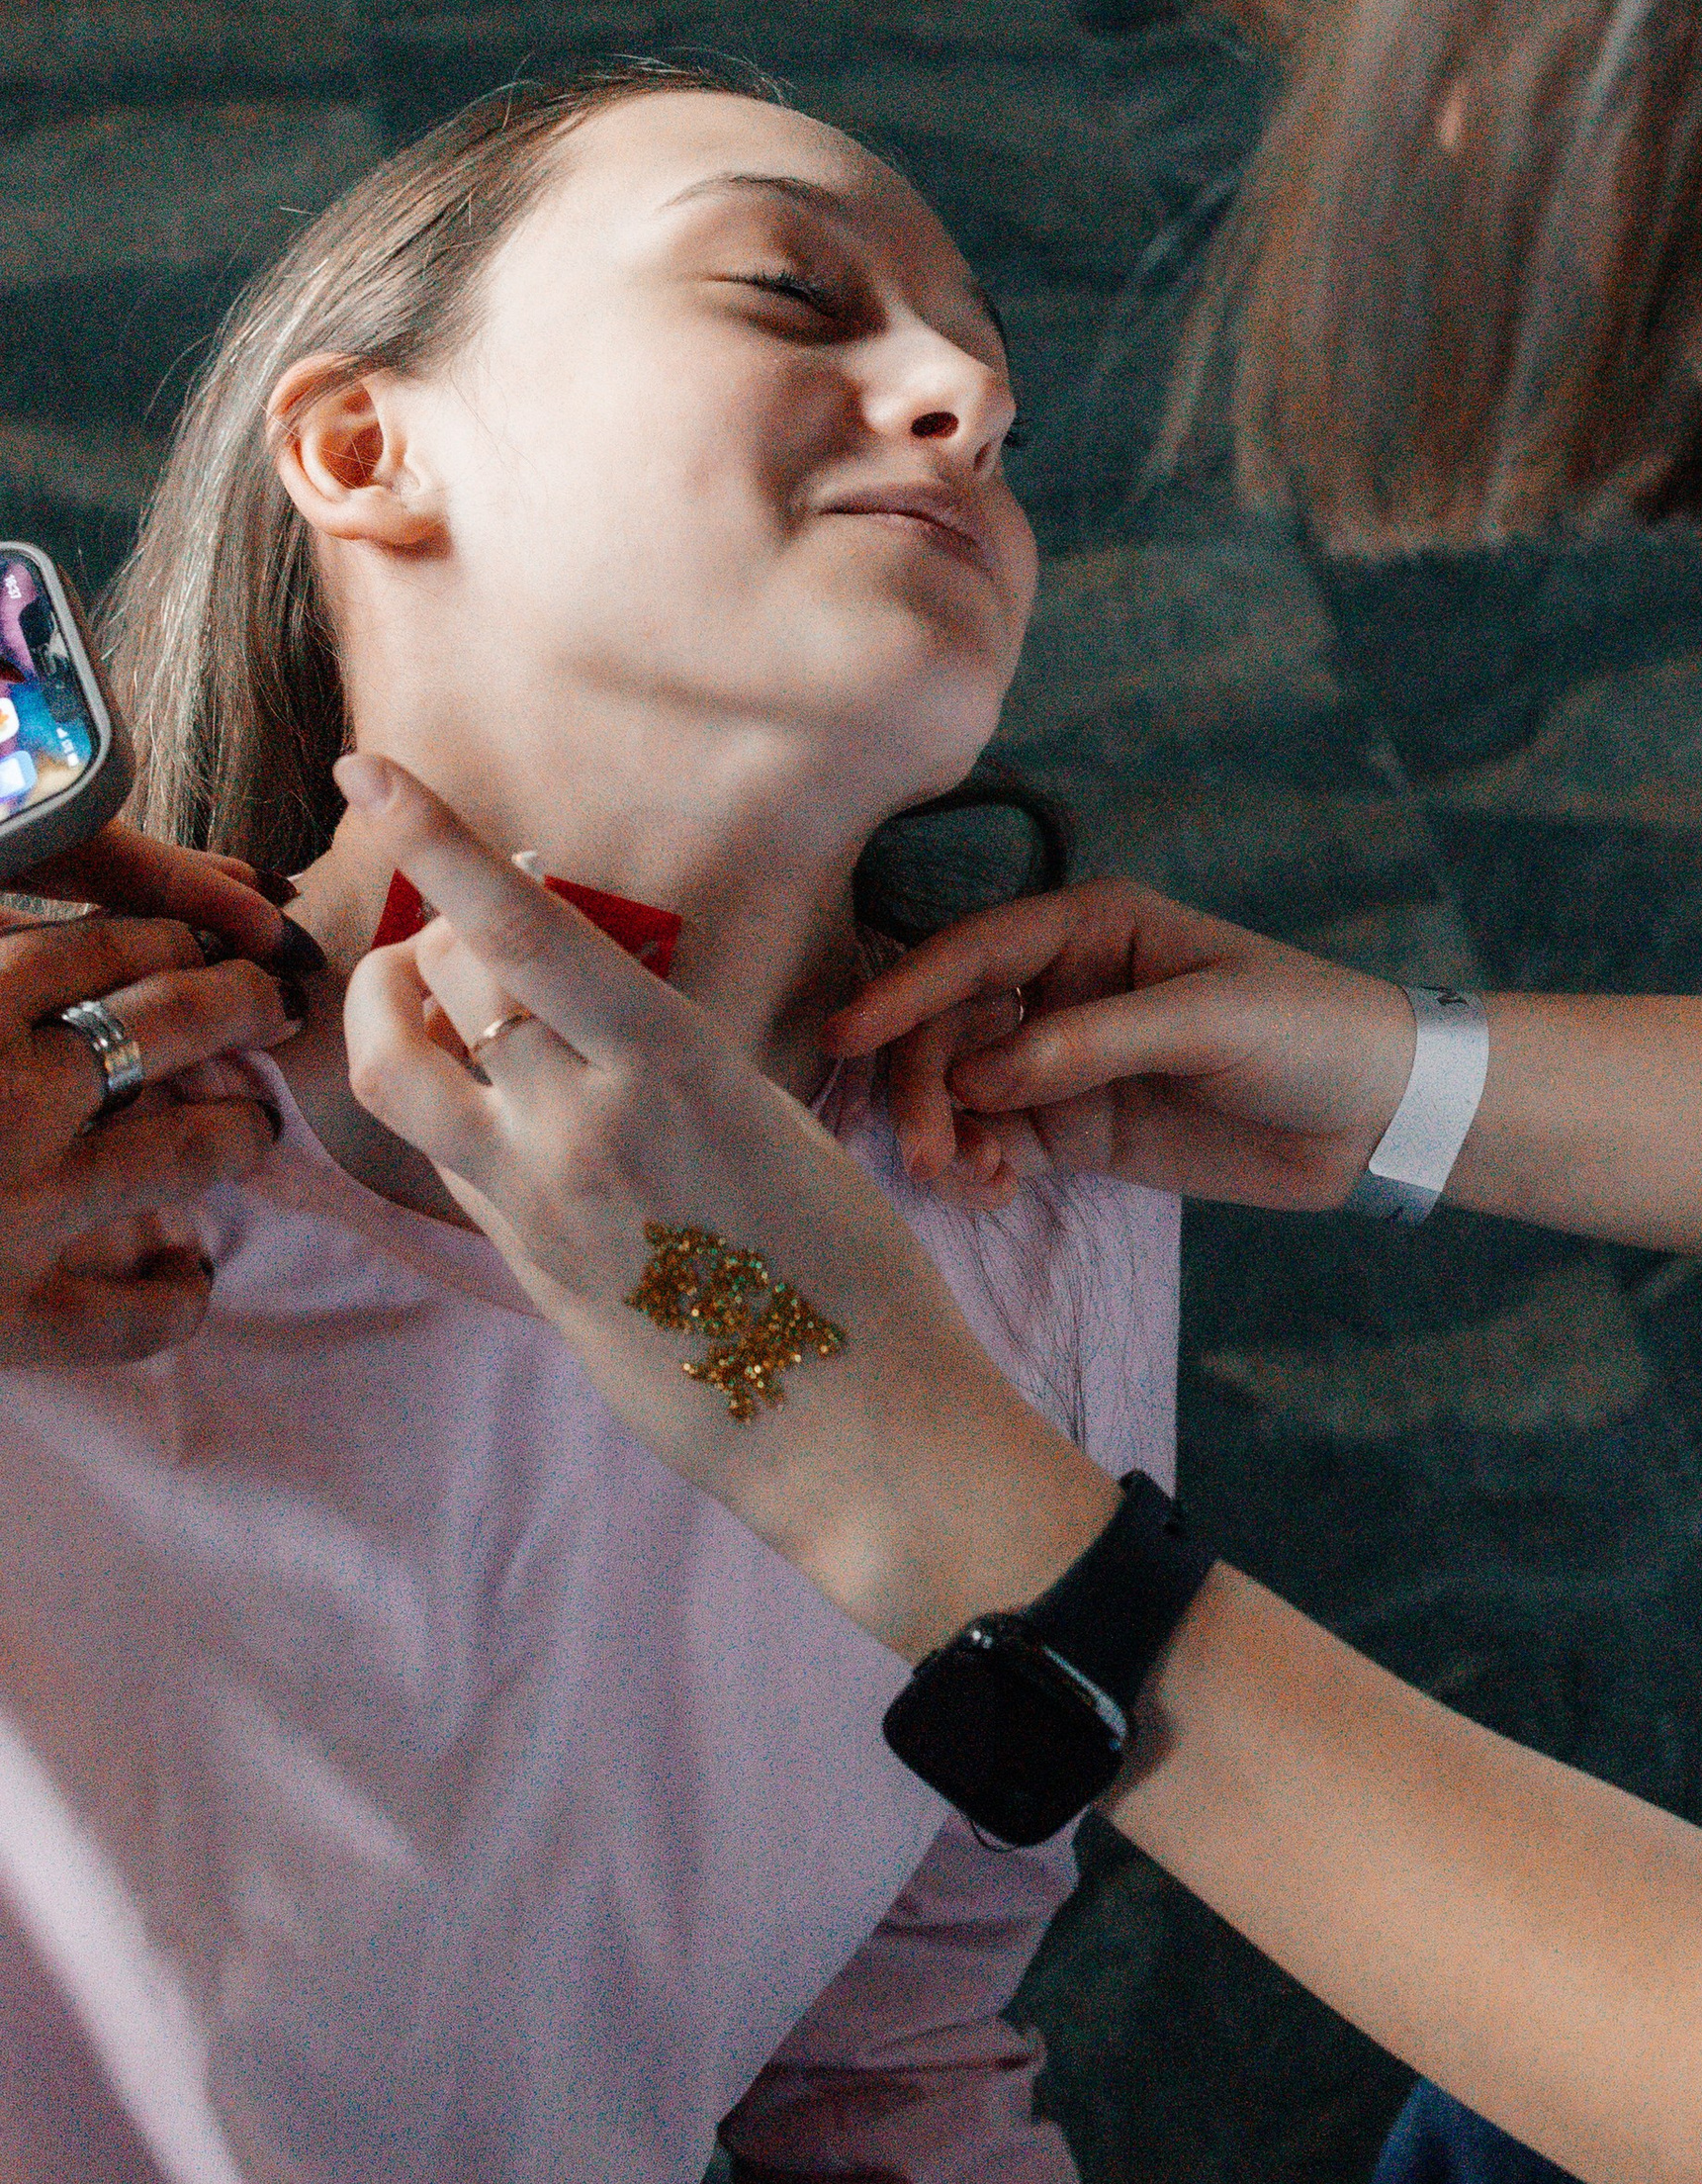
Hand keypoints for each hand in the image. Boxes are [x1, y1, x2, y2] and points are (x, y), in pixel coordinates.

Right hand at [0, 839, 308, 1361]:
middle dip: (240, 1004)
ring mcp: (14, 1208)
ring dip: (238, 1131)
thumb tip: (59, 941)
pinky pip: (131, 1315)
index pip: (102, 945)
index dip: (173, 934)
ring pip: (185, 1152)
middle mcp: (4, 1096)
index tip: (203, 938)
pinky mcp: (4, 1318)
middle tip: (275, 1003)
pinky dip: (176, 1295)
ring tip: (254, 1125)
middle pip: (170, 1025)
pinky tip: (188, 1275)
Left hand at [331, 758, 1108, 1641]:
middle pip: (444, 977)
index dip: (433, 837)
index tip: (368, 767)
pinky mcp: (518, 1262)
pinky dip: (448, 1092)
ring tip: (428, 989)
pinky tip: (502, 1093)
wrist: (850, 1417)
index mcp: (666, 1063)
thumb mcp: (768, 1115)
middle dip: (441, 919)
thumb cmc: (846, 1260)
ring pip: (400, 1065)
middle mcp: (580, 1123)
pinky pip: (445, 1149)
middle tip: (477, 908)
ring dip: (394, 1004)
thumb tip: (577, 1009)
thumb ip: (659, 1057)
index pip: (517, 928)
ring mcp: (535, 1199)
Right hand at [824, 877, 1419, 1208]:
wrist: (1378, 1114)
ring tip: (962, 1181)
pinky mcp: (1079, 1129)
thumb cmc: (1308, 1031)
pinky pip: (1000, 1143)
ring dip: (944, 1134)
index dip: (904, 992)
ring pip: (963, 1091)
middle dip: (922, 1086)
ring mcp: (1065, 1061)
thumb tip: (978, 1078)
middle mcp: (1063, 985)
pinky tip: (988, 1193)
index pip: (973, 952)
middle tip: (924, 1155)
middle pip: (951, 1027)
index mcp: (1091, 926)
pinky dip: (979, 1168)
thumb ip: (1090, 1044)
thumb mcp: (1209, 1022)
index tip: (843, 1037)